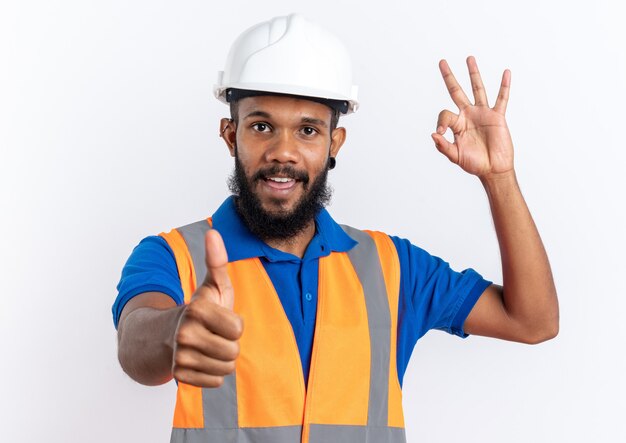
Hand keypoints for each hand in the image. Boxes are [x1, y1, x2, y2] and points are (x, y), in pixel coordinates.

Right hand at [171, 229, 242, 387]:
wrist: (166, 335)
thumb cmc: (200, 309)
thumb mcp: (211, 285)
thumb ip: (217, 261)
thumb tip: (214, 232)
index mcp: (195, 310)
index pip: (238, 329)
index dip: (235, 324)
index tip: (221, 319)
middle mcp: (184, 334)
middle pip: (233, 352)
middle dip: (230, 343)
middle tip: (215, 334)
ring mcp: (179, 357)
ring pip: (225, 368)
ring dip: (222, 359)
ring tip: (209, 346)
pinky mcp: (179, 376)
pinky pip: (215, 381)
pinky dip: (212, 373)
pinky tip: (201, 359)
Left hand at [432, 56, 513, 178]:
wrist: (493, 169)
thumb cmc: (474, 164)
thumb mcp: (455, 157)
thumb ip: (443, 147)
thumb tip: (434, 134)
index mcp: (456, 124)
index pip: (444, 114)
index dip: (441, 122)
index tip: (442, 133)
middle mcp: (468, 115)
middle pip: (456, 91)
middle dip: (449, 77)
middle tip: (441, 62)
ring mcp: (483, 114)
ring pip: (477, 89)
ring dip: (473, 74)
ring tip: (469, 58)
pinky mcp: (498, 117)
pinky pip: (502, 99)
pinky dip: (504, 86)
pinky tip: (506, 72)